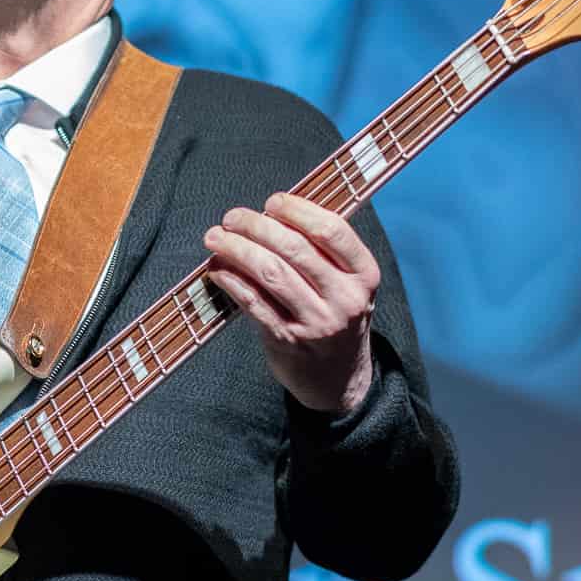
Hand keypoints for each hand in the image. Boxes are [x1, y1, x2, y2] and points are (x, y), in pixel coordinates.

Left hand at [202, 193, 378, 412]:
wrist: (341, 379)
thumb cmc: (337, 318)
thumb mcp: (348, 284)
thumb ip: (322, 253)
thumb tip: (271, 215)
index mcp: (364, 275)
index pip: (332, 231)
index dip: (298, 210)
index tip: (273, 202)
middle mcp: (344, 298)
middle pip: (295, 249)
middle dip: (257, 226)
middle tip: (232, 217)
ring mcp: (316, 322)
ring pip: (271, 273)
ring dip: (237, 250)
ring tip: (216, 238)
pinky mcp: (287, 341)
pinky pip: (253, 303)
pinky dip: (231, 281)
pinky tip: (218, 269)